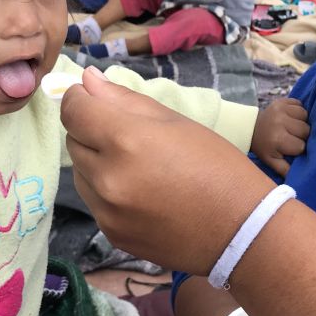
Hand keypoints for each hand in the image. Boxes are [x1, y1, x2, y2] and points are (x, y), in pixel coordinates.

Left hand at [61, 67, 274, 273]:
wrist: (241, 230)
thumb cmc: (217, 165)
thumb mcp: (175, 122)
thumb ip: (124, 100)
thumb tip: (86, 81)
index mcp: (125, 140)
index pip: (73, 111)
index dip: (80, 100)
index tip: (93, 100)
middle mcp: (107, 177)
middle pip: (73, 141)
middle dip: (92, 131)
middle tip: (130, 137)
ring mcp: (107, 211)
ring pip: (80, 173)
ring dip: (97, 163)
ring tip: (139, 168)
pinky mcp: (111, 234)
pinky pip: (94, 202)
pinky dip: (108, 192)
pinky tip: (142, 194)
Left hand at [251, 98, 308, 176]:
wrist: (250, 128)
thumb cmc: (264, 147)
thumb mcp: (272, 161)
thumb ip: (286, 169)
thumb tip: (300, 178)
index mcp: (278, 139)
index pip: (301, 145)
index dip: (299, 148)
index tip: (291, 148)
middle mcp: (280, 122)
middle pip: (306, 130)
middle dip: (302, 135)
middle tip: (293, 137)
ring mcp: (281, 108)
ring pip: (305, 116)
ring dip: (302, 122)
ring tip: (292, 127)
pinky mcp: (282, 100)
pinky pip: (300, 104)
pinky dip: (298, 111)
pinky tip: (291, 118)